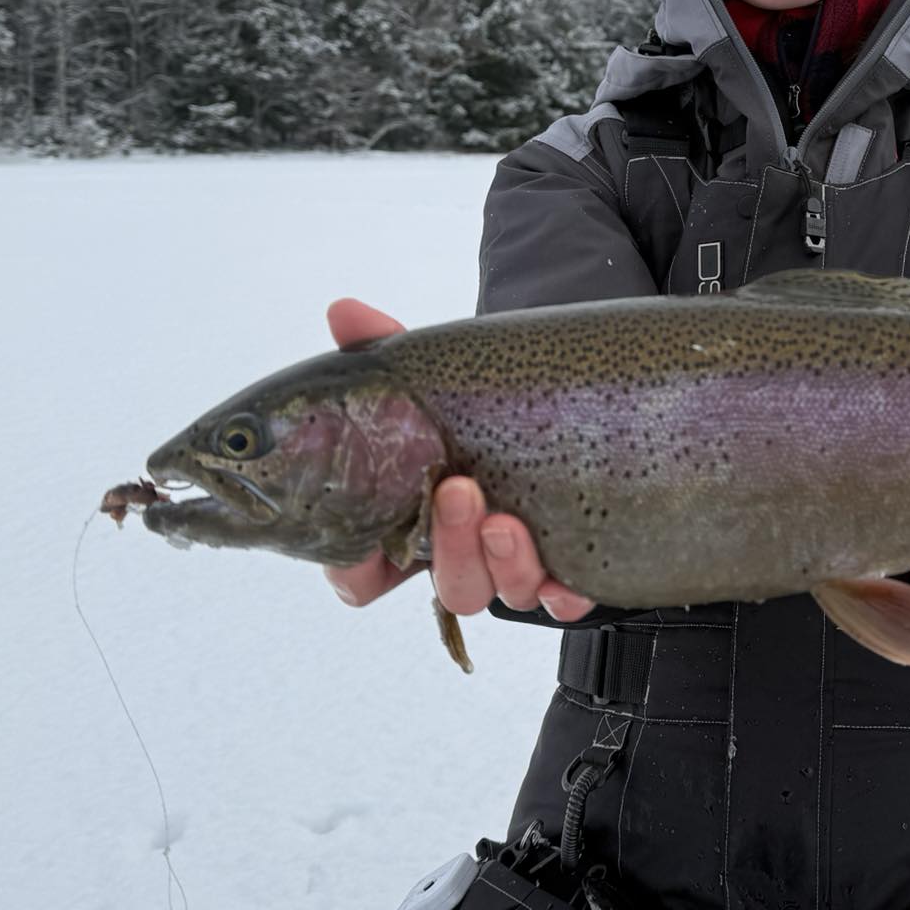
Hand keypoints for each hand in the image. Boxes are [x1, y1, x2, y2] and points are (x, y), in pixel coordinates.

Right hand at [320, 298, 594, 621]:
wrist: (550, 395)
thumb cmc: (471, 404)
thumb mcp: (428, 376)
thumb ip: (382, 350)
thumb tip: (344, 311)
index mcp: (408, 526)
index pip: (361, 578)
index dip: (353, 571)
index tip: (358, 543)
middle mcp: (459, 555)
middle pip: (444, 585)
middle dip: (449, 544)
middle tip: (457, 489)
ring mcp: (512, 567)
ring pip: (500, 594)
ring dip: (502, 563)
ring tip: (505, 518)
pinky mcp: (566, 568)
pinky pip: (563, 599)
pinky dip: (563, 592)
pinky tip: (566, 574)